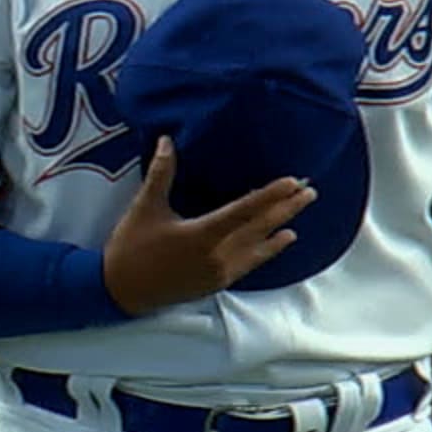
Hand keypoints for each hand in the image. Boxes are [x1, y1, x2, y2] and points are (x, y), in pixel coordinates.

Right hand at [101, 138, 317, 312]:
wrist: (121, 291)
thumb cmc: (131, 247)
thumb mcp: (145, 207)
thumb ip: (161, 174)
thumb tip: (168, 141)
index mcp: (202, 234)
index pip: (244, 211)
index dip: (270, 195)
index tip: (291, 182)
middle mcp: (217, 255)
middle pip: (259, 229)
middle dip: (285, 209)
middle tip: (310, 193)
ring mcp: (219, 272)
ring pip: (258, 248)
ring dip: (280, 230)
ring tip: (299, 218)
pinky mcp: (217, 283)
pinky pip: (250, 263)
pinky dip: (267, 251)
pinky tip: (279, 242)